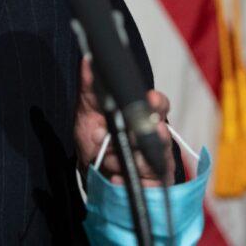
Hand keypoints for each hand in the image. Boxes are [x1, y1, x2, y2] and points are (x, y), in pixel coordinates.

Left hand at [74, 57, 174, 185]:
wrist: (91, 172)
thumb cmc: (95, 138)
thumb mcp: (87, 111)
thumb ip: (90, 87)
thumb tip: (88, 59)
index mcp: (143, 114)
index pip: (158, 106)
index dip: (156, 103)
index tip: (150, 99)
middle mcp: (154, 136)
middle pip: (158, 135)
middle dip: (135, 136)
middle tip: (114, 136)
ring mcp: (157, 162)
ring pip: (149, 161)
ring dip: (123, 160)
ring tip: (106, 160)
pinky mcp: (155, 185)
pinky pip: (147, 185)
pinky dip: (126, 181)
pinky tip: (113, 179)